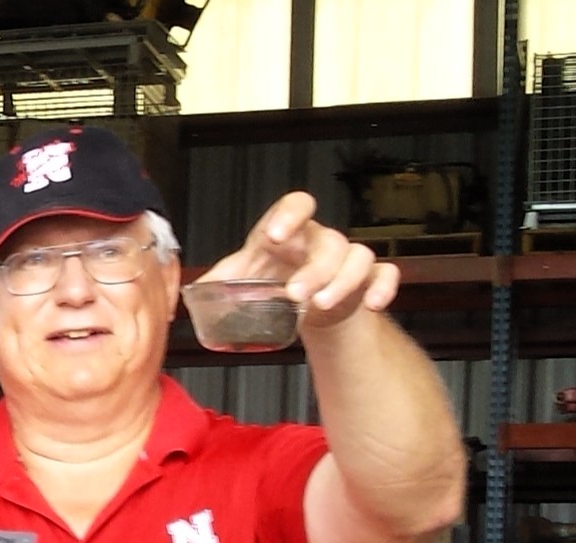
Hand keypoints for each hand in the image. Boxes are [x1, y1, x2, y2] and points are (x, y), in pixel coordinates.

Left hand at [202, 191, 394, 330]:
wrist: (308, 304)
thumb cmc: (276, 279)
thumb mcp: (246, 277)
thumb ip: (221, 281)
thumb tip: (189, 293)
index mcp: (291, 234)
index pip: (297, 205)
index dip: (289, 214)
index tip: (274, 235)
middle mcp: (321, 241)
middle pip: (327, 242)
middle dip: (313, 268)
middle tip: (294, 294)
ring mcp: (347, 259)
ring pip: (357, 256)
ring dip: (342, 281)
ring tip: (319, 305)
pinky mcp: (368, 279)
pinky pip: (386, 274)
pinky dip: (383, 287)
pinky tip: (373, 303)